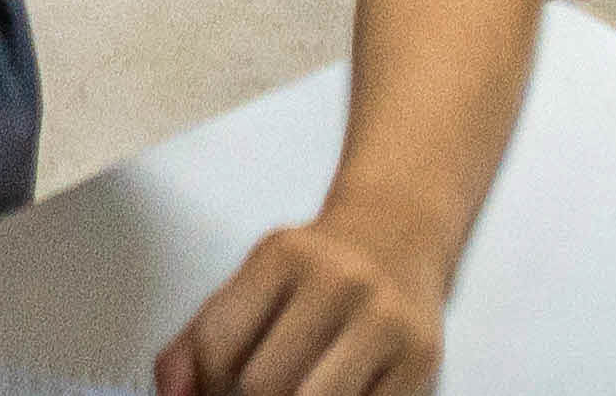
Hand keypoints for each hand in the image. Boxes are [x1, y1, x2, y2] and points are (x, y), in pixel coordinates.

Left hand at [157, 217, 446, 395]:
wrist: (399, 235)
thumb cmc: (315, 273)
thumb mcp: (249, 285)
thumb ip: (196, 342)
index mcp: (284, 256)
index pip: (218, 344)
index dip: (204, 386)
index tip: (216, 389)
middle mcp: (340, 281)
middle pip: (263, 385)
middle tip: (256, 394)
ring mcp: (386, 322)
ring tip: (292, 391)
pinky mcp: (420, 362)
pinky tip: (331, 392)